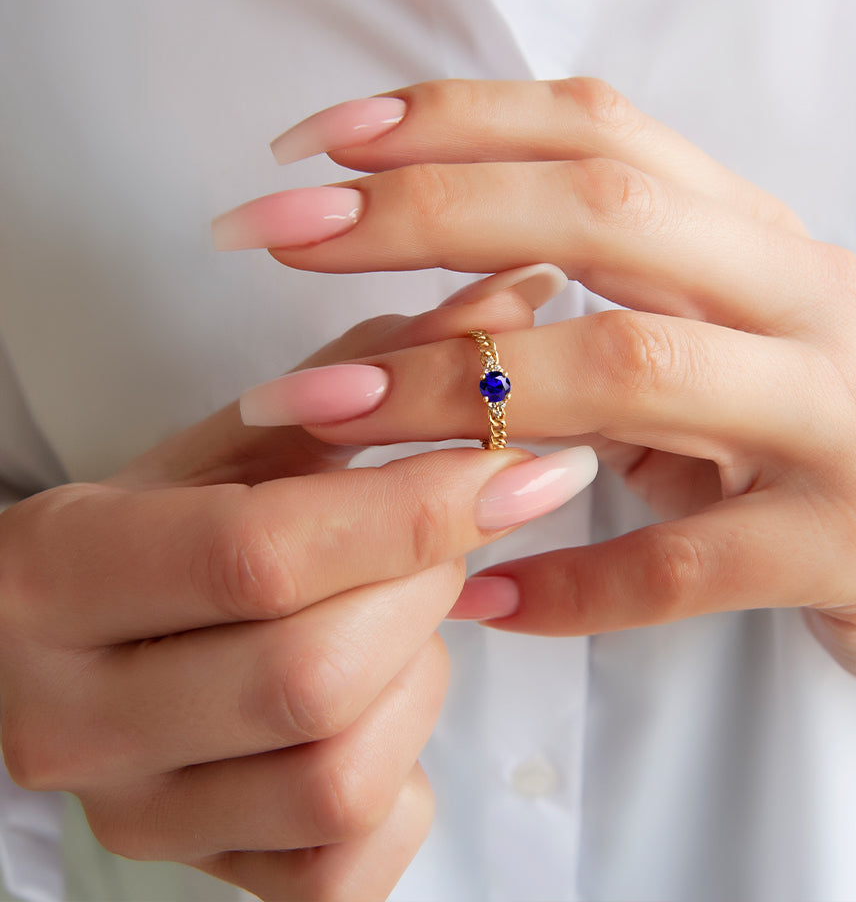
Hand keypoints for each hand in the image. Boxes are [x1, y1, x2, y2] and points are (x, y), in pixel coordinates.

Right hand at [0, 272, 591, 901]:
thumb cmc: (167, 526)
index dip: (412, 509)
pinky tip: (381, 703)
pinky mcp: (202, 877)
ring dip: (416, 675)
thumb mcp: (239, 441)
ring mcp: (135, 815)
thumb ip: (367, 373)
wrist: (74, 646)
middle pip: (313, 674)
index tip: (516, 463)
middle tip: (444, 529)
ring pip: (342, 774)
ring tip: (395, 611)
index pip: (261, 552)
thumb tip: (512, 295)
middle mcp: (70, 717)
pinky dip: (407, 775)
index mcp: (55, 575)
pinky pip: (351, 857)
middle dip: (421, 588)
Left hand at [228, 77, 855, 712]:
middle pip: (603, 217)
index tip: (320, 144)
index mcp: (755, 233)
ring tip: (321, 413)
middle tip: (278, 240)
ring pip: (631, 375)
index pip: (597, 132)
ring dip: (460, 394)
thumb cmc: (794, 425)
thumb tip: (435, 274)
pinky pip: (682, 565)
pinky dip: (565, 582)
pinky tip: (470, 595)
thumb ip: (602, 291)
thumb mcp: (708, 330)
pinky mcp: (844, 543)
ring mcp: (834, 418)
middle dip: (424, 217)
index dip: (453, 122)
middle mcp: (804, 297)